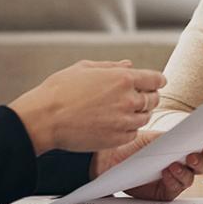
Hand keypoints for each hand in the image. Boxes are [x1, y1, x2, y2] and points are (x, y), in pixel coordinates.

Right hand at [7, 60, 164, 153]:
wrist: (44, 118)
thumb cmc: (60, 90)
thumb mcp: (85, 68)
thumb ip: (111, 66)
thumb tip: (129, 64)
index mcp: (123, 78)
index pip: (156, 79)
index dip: (157, 80)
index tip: (155, 82)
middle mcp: (128, 100)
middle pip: (154, 99)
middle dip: (148, 96)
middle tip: (137, 96)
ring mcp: (124, 121)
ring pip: (145, 117)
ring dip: (139, 113)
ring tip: (123, 110)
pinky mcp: (117, 139)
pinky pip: (133, 133)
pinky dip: (129, 128)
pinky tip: (116, 123)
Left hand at [91, 131, 202, 200]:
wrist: (111, 158)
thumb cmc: (134, 145)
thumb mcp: (156, 138)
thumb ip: (176, 138)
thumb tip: (192, 134)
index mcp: (185, 147)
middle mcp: (183, 163)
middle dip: (201, 161)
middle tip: (192, 157)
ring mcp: (176, 178)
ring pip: (190, 178)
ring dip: (185, 172)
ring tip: (173, 165)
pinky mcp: (166, 192)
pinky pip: (176, 188)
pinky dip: (173, 180)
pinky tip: (166, 174)